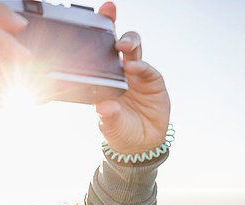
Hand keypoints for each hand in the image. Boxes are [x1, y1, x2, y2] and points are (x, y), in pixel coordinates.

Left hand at [95, 2, 170, 153]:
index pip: (97, 54)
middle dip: (113, 27)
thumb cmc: (119, 131)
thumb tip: (104, 107)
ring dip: (128, 43)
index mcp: (102, 80)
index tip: (91, 19)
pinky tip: (134, 68)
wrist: (140, 145)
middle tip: (108, 19)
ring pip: (133, 51)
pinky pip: (147, 70)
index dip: (95, 35)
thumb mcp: (109, 126)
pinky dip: (141, 67)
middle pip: (116, 44)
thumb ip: (107, 116)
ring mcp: (136, 75)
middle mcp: (118, 73)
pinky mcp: (152, 81)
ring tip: (122, 46)